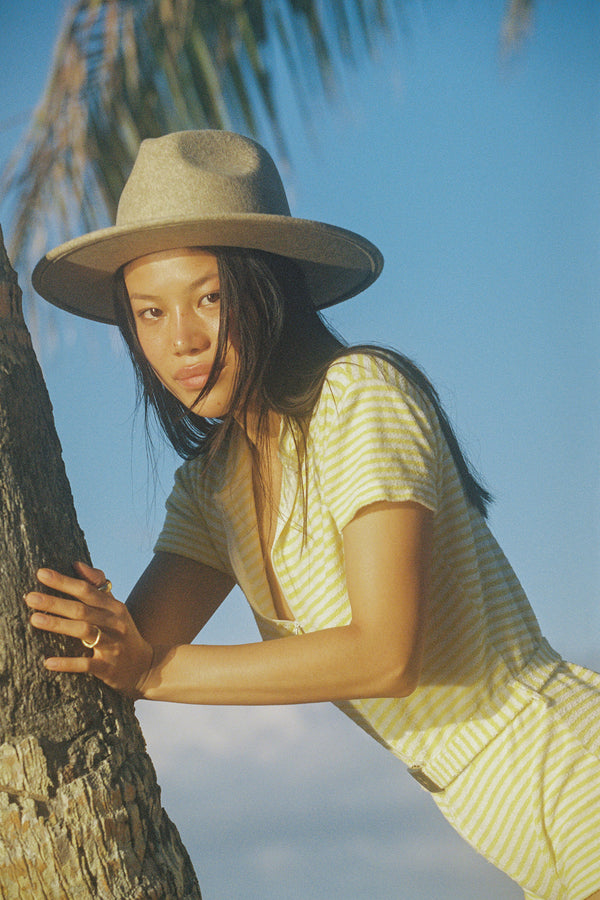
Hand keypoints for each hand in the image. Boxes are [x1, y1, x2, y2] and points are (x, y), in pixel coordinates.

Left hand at [25, 562, 153, 697]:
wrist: (144, 666)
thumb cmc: (122, 633)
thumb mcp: (115, 608)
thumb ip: (97, 587)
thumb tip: (77, 564)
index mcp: (114, 607)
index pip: (86, 590)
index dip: (64, 581)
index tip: (41, 574)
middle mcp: (115, 623)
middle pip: (82, 609)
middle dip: (55, 602)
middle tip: (30, 597)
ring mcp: (112, 645)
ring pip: (84, 632)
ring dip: (58, 625)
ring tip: (35, 619)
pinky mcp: (108, 667)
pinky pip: (86, 664)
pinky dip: (67, 663)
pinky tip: (48, 662)